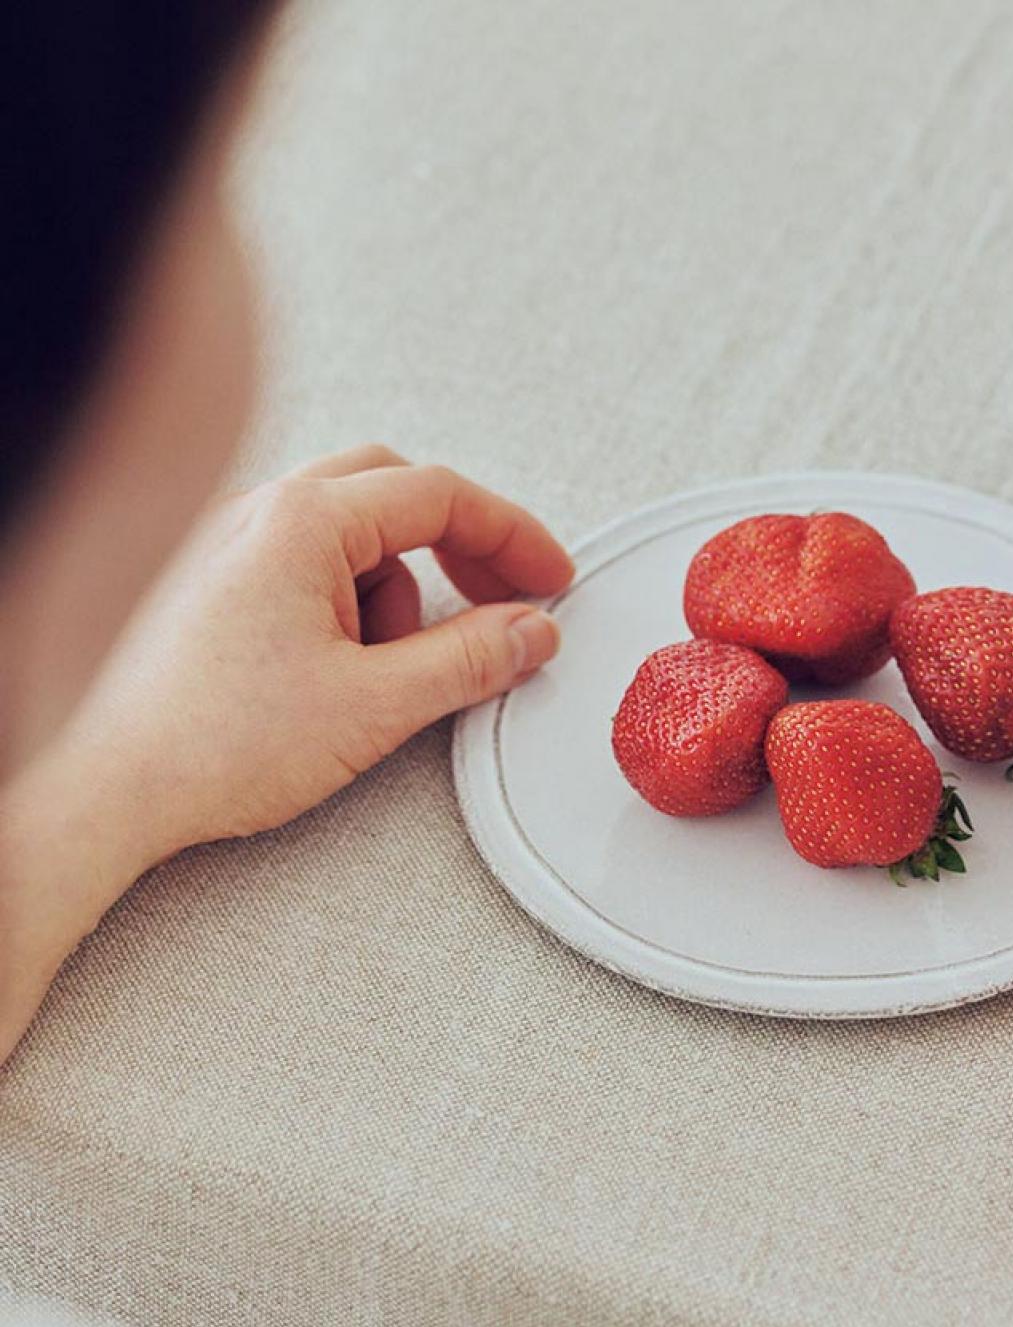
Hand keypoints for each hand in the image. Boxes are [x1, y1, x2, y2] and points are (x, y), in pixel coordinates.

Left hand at [55, 445, 573, 875]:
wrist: (103, 787)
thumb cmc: (206, 742)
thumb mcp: (372, 705)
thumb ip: (469, 660)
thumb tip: (529, 632)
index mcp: (302, 521)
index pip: (440, 496)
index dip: (514, 538)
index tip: (550, 579)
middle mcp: (258, 512)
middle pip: (395, 494)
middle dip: (458, 551)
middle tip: (499, 606)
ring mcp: (227, 543)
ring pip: (349, 535)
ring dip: (395, 591)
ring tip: (386, 672)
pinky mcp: (211, 582)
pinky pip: (303, 566)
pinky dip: (345, 604)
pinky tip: (339, 670)